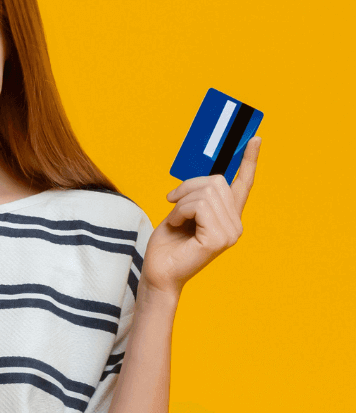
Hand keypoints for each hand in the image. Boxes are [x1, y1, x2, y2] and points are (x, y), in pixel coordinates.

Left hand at [140, 136, 259, 298]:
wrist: (158, 273)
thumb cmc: (167, 245)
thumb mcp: (183, 212)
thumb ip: (198, 196)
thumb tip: (204, 180)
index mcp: (228, 217)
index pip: (243, 185)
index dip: (249, 160)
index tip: (255, 138)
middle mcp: (235, 224)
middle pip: (216, 182)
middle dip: (188, 188)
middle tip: (171, 202)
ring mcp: (230, 232)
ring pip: (205, 193)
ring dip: (181, 203)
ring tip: (175, 220)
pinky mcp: (219, 239)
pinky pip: (198, 206)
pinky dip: (180, 212)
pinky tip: (176, 226)